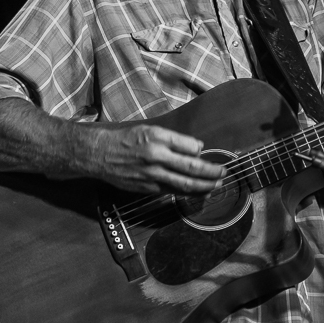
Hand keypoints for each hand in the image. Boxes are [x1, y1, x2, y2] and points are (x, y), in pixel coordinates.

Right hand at [89, 124, 225, 194]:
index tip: (206, 153)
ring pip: (185, 184)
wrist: (99, 154)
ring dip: (205, 186)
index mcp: (158, 137)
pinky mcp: (147, 187)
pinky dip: (188, 193)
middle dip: (212, 172)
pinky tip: (198, 192)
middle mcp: (156, 155)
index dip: (201, 150)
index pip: (190, 146)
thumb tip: (196, 148)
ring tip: (217, 185)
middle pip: (192, 167)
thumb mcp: (147, 129)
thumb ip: (171, 139)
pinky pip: (172, 191)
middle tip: (224, 173)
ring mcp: (152, 174)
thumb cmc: (124, 139)